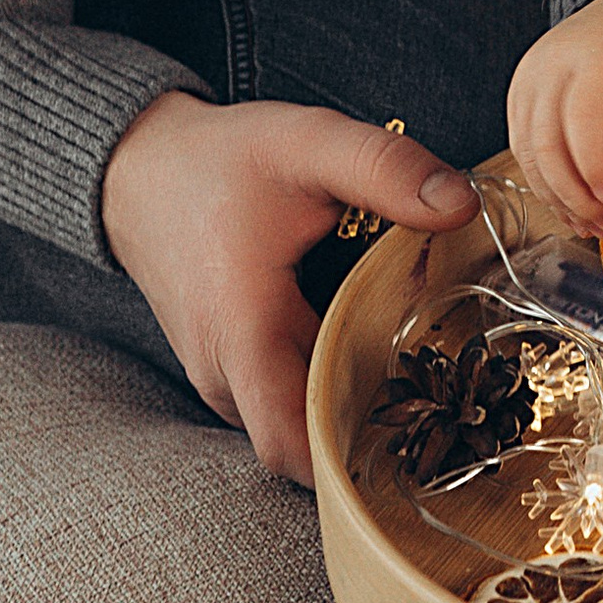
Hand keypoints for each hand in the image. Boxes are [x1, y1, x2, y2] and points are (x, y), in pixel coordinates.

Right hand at [101, 93, 476, 485]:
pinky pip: (285, 400)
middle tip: (451, 396)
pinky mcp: (229, 371)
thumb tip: (463, 205)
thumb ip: (386, 171)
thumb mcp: (308, 144)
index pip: (291, 443)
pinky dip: (330, 385)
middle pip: (308, 441)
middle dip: (377, 427)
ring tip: (423, 367)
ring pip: (298, 423)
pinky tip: (377, 350)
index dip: (354, 457)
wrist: (140, 170)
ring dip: (355, 404)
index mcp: (242, 333)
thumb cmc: (218, 160)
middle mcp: (224, 374)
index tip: (425, 432)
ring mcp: (222, 379)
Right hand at [507, 0, 602, 233]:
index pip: (583, 122)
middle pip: (547, 146)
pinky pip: (522, 148)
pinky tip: (575, 202)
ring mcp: (529, 79)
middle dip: (578, 198)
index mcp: (601, 60)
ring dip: (560, 198)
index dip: (595, 170)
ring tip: (596, 222)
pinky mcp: (520, 94)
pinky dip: (546, 182)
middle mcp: (553, 67)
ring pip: (528, 155)